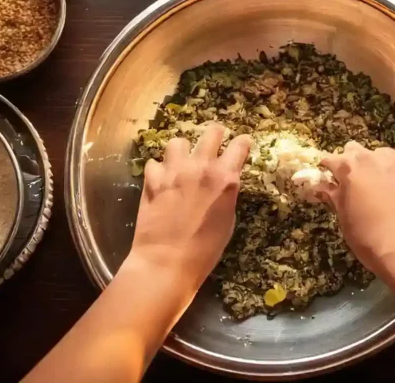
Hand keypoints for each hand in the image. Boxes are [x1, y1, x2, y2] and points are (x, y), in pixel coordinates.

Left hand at [124, 125, 252, 288]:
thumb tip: (222, 185)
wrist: (167, 262)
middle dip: (216, 135)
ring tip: (181, 162)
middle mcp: (202, 167)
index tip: (241, 145)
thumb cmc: (205, 250)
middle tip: (214, 144)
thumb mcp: (227, 220)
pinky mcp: (152, 180)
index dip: (242, 143)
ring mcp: (174, 171)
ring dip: (182, 151)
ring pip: (178, 142)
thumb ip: (225, 194)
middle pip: (212, 132)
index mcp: (226, 178)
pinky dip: (158, 170)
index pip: (240, 145)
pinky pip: (155, 163)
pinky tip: (160, 180)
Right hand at [321, 142, 394, 278]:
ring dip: (375, 166)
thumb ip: (336, 198)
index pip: (330, 159)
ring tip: (378, 188)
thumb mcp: (346, 220)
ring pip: (381, 155)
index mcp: (351, 167)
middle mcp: (374, 158)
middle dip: (351, 162)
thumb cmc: (371, 237)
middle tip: (353, 185)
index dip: (327, 171)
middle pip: (355, 150)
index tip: (328, 181)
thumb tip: (324, 187)